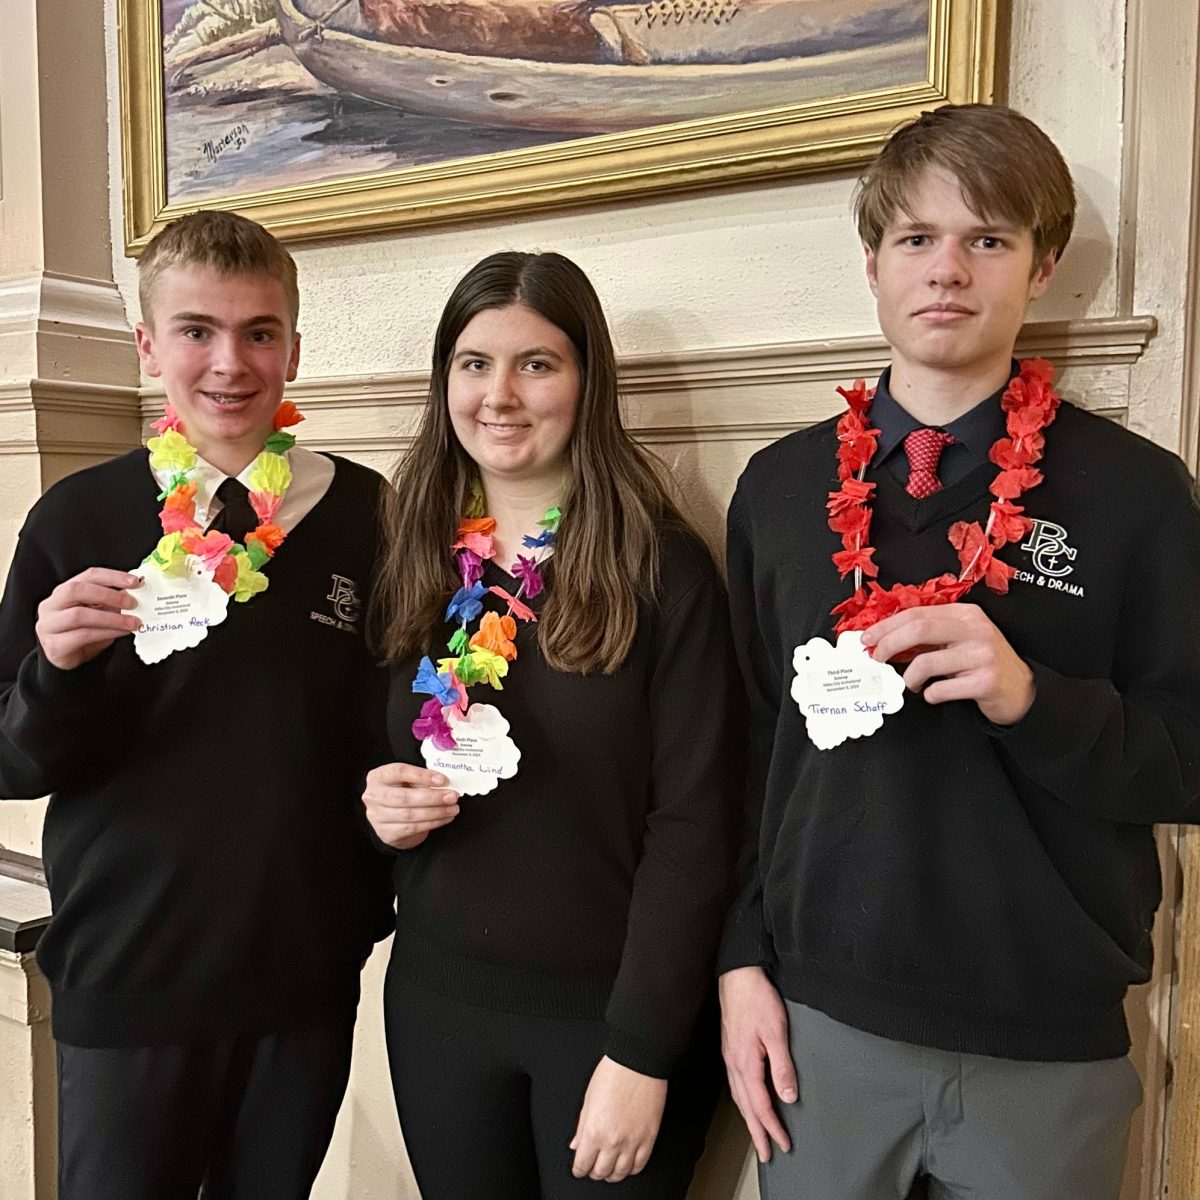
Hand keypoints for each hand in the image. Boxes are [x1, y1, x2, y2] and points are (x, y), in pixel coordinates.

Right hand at [36, 568, 142, 670]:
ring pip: (79, 615)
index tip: (135, 582)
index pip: (88, 575)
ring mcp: (49, 625)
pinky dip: (106, 632)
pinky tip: (122, 632)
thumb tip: (136, 594)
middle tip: (132, 603)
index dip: (112, 576)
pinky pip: (82, 635)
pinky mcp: (54, 645)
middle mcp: (51, 605)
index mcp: (63, 591)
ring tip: (132, 622)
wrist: (66, 659)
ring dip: (111, 618)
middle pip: (77, 590)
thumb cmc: (82, 632)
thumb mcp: (98, 613)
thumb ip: (111, 602)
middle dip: (109, 595)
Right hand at [362, 762, 458, 848]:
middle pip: (405, 797)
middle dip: (433, 797)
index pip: (399, 772)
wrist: (391, 819)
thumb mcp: (408, 781)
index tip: (442, 780)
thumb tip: (445, 783)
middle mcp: (373, 796)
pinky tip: (445, 818)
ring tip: (452, 808)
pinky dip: (433, 823)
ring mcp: (377, 816)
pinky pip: (413, 828)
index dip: (421, 775)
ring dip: (436, 812)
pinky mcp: (386, 833)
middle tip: (452, 796)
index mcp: (379, 777)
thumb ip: (422, 780)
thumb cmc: (402, 793)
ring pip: (410, 815)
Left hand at [570, 1056, 666, 1181]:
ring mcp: (633, 1141)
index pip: (582, 1164)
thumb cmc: (613, 1073)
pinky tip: (627, 1164)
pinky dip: (631, 1169)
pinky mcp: (649, 1137)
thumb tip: (576, 1144)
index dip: (578, 1169)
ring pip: (621, 1173)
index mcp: (594, 1130)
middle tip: (593, 1166)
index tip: (579, 1167)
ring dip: (612, 1174)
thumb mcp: (588, 1098)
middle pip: (601, 1172)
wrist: (638, 1061)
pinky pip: (640, 1165)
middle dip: (594, 1172)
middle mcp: (613, 1140)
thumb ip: (581, 1126)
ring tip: (609, 1168)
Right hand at [719, 966, 795, 1162]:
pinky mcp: (730, 1049)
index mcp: (745, 1063)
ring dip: (749, 1119)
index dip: (772, 1127)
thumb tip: (788, 1097)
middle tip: (767, 1154)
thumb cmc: (757, 1000)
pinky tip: (749, 1101)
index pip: (760, 1105)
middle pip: (746, 1107)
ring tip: (758, 1134)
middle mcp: (734, 1064)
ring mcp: (730, 1056)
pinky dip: (744, 1101)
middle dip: (757, 1131)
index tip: (783, 1144)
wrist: (737, 975)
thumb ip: (782, 1066)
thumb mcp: (776, 1032)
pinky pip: (736, 1084)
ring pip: (739, 1097)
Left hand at [860, 603, 1034, 725]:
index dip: (886, 626)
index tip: (868, 638)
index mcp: (965, 614)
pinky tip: (933, 694)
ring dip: (909, 678)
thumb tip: (884, 639)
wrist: (1019, 689)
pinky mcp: (985, 682)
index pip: (916, 613)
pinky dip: (929, 695)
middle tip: (876, 658)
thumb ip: (928, 635)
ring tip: (912, 683)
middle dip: (888, 644)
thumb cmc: (982, 662)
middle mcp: (975, 630)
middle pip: (918, 629)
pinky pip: (941, 689)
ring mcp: (982, 655)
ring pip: (925, 662)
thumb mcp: (958, 639)